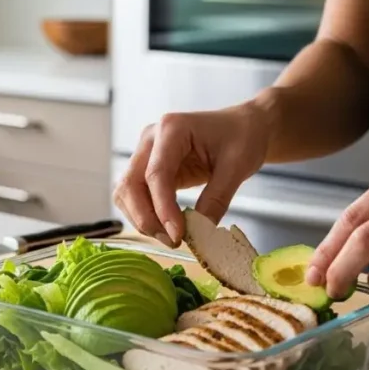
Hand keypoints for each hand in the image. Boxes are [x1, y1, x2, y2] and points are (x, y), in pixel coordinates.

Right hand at [112, 103, 270, 246]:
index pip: (156, 173)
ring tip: (170, 237)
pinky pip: (136, 196)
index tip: (177, 234)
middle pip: (130, 184)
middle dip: (146, 217)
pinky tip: (167, 227)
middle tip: (172, 241)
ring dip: (142, 219)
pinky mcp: (148, 170)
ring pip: (126, 193)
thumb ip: (217, 198)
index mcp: (172, 128)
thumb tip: (200, 232)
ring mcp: (146, 154)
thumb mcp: (237, 166)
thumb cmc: (241, 137)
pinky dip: (146, 215)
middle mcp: (151, 139)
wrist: (242, 128)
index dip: (162, 208)